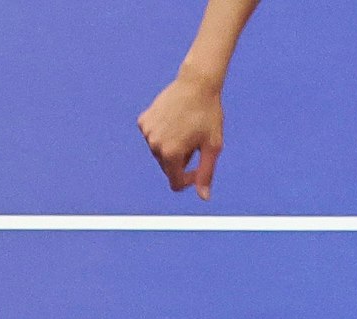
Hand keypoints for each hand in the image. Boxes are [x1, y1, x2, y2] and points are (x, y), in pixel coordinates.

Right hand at [137, 75, 224, 200]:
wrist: (197, 83)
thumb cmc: (209, 115)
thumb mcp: (212, 146)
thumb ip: (206, 173)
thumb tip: (203, 197)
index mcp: (172, 154)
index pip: (175, 181)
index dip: (188, 179)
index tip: (199, 166)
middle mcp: (155, 145)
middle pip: (167, 166)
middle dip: (181, 159)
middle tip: (195, 139)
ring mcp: (147, 132)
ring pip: (159, 151)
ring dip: (171, 146)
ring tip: (185, 127)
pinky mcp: (143, 121)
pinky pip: (152, 136)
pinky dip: (162, 133)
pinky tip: (173, 120)